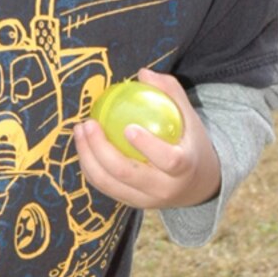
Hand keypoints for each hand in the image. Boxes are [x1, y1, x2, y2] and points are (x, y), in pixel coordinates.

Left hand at [74, 70, 219, 211]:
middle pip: (127, 174)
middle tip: (88, 123)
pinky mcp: (131, 203)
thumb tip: (143, 73)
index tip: (128, 127)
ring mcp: (145, 200)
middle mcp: (164, 189)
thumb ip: (170, 93)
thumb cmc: (190, 143)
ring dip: (88, 158)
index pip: (168, 160)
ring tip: (79, 131)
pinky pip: (104, 187)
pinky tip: (83, 145)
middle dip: (102, 150)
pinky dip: (90, 167)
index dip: (148, 146)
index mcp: (184, 168)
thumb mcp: (190, 118)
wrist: (197, 185)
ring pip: (109, 184)